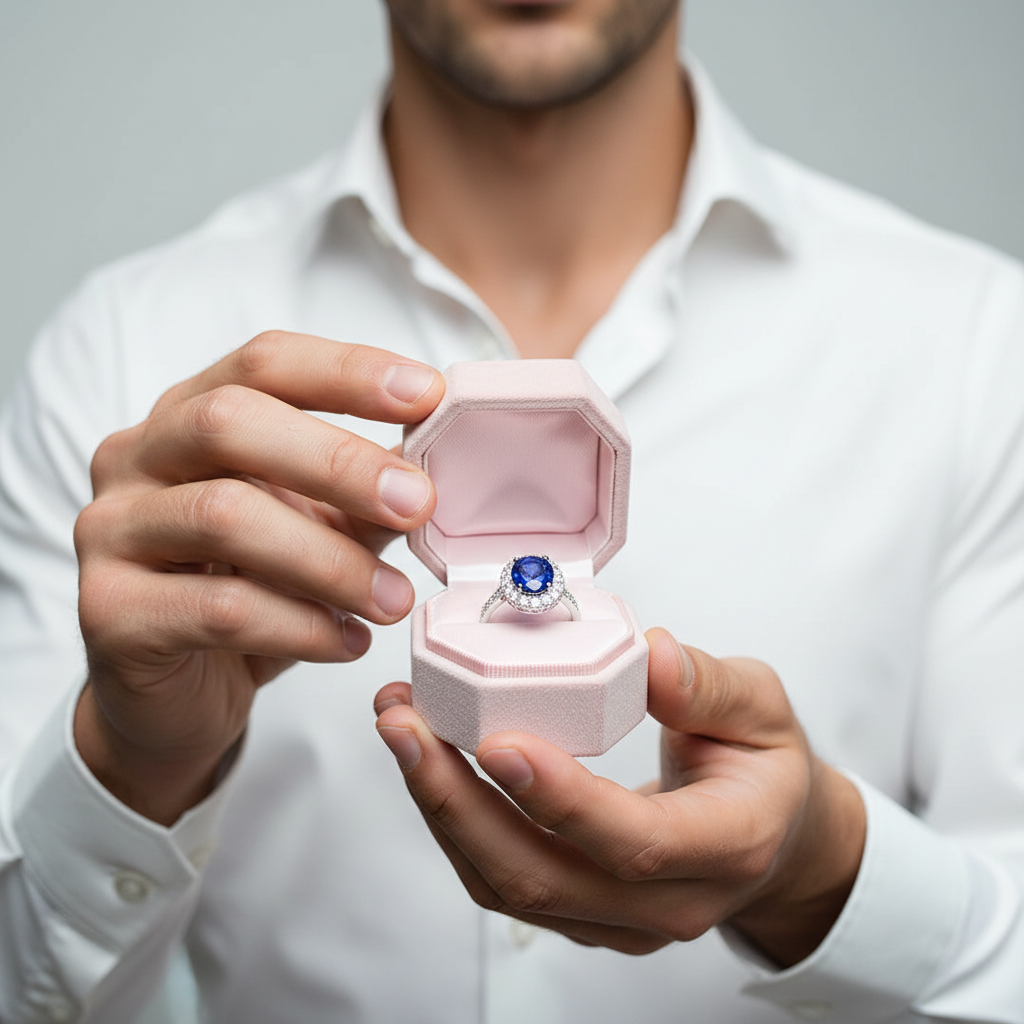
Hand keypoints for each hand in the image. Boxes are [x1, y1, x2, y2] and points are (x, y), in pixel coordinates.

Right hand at [74, 332, 443, 824]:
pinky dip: (301, 626)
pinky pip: (218, 608)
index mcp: (188, 417)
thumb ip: (362, 496)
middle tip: (418, 503)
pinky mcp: (108, 611)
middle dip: (339, 461)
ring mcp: (110, 531)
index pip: (262, 364)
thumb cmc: (250, 592)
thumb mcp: (317, 530)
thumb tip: (435, 467)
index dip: (347, 371)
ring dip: (330, 561)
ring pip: (225, 518)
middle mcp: (136, 458)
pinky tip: (349, 642)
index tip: (429, 393)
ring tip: (394, 599)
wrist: (176, 694)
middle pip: (229, 423)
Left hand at [374, 627, 865, 965]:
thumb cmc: (765, 769)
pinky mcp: (582, 912)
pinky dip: (456, 820)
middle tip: (405, 726)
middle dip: (458, 802)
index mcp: (725, 845)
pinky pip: (504, 878)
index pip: (634, 843)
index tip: (497, 741)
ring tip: (401, 731)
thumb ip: (708, 684)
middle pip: (543, 878)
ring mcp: (619, 919)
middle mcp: (667, 902)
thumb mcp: (761, 707)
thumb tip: (648, 655)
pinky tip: (428, 760)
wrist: (775, 836)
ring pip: (508, 886)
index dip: (561, 799)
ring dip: (442, 808)